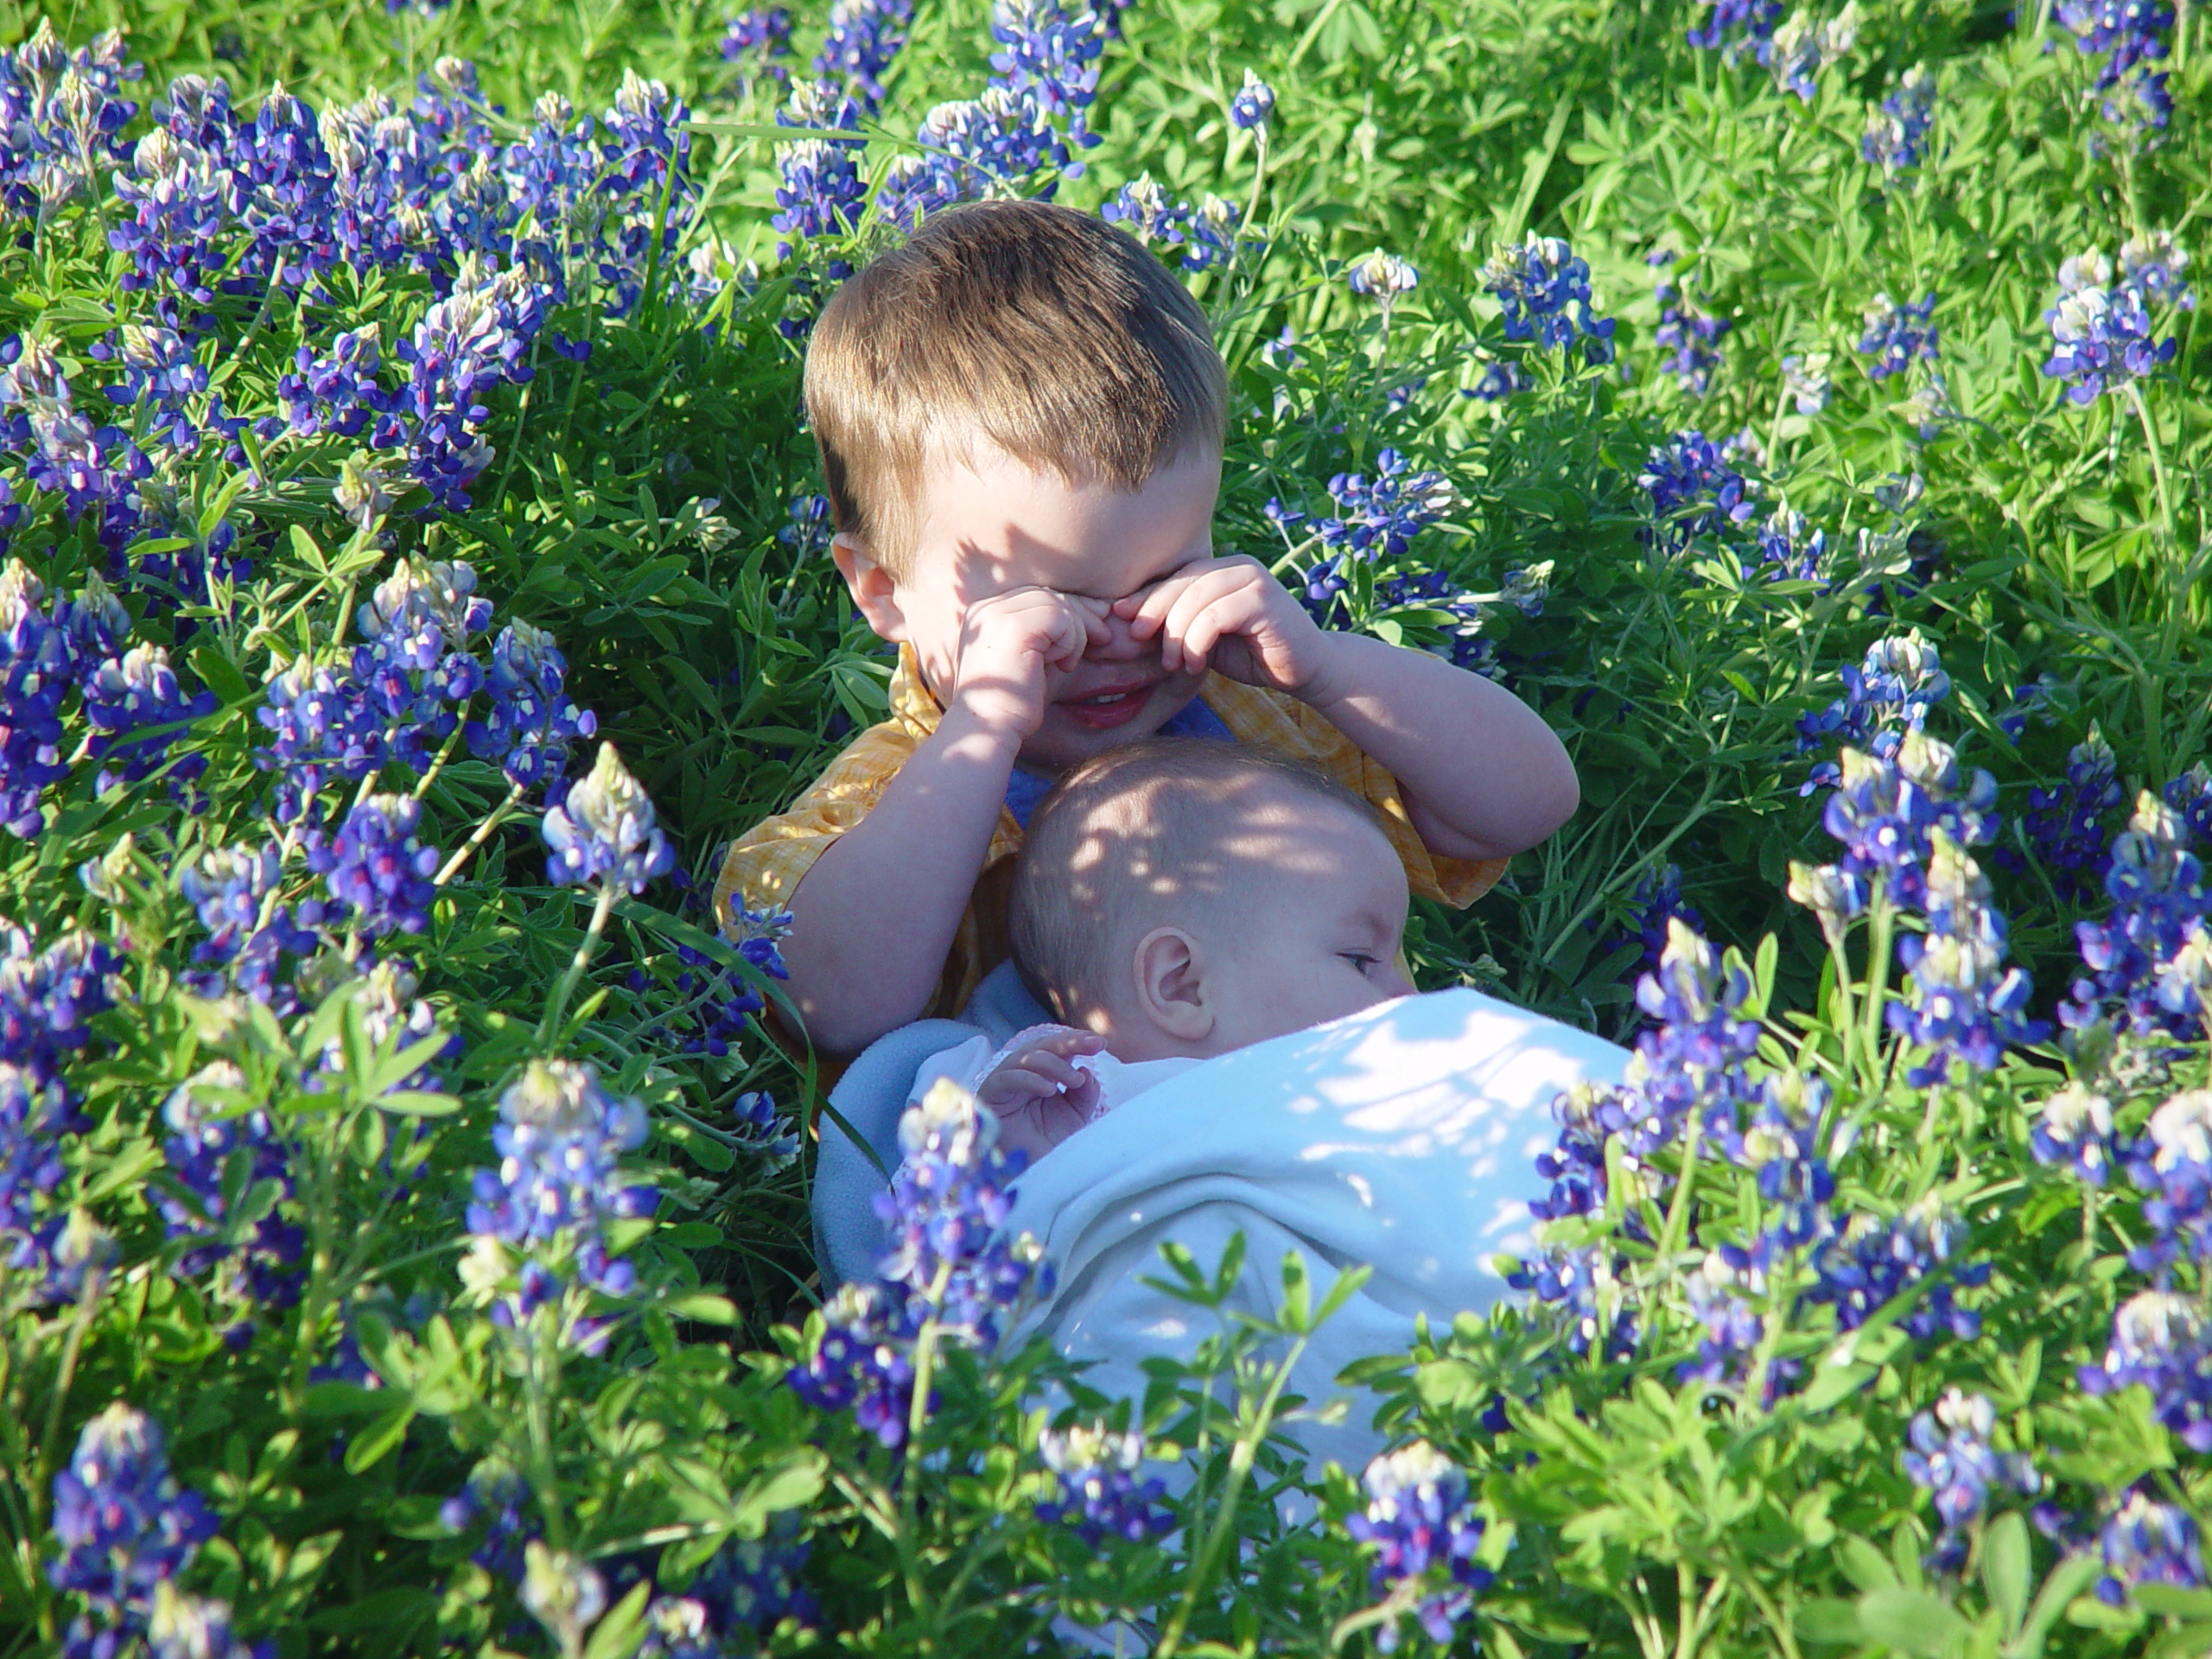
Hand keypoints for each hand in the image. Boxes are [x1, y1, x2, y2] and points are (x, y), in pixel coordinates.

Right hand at [947, 587, 1110, 738]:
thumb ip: (1052, 632)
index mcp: (983, 613)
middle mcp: (985, 608)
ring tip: (1068, 664)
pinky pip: (1060, 619)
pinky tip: (1063, 666)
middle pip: (1047, 595)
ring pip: (1057, 605)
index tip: (1096, 621)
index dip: (1069, 607)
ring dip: (1074, 636)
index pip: (1035, 595)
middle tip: (1103, 636)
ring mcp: (996, 614)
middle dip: (1081, 614)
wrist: (991, 728)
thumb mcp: (1036, 657)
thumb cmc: (1015, 702)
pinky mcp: (1014, 627)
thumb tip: (1095, 607)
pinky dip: (1070, 643)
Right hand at [977, 1029, 1106, 1160]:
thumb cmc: (1047, 1144)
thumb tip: (1085, 1070)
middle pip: (1040, 1046)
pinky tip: (1049, 1090)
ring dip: (1054, 1065)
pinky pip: (1007, 1078)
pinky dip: (1030, 1079)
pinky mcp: (989, 1096)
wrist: (1028, 1174)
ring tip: (1074, 1081)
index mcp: (1041, 1074)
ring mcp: (1004, 1083)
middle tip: (1092, 1045)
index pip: (1056, 1049)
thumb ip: (1084, 1092)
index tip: (1100, 1043)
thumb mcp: (1075, 1115)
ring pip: (1025, 1058)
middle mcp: (1021, 1074)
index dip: (1076, 1041)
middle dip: (1068, 1043)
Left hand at [1112, 555, 1330, 696]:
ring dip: (1176, 634)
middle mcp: (1238, 567)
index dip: (1145, 597)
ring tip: (1171, 662)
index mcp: (1223, 570)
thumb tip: (1127, 623)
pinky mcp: (1264, 600)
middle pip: (1181, 583)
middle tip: (1135, 640)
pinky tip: (1194, 664)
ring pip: (1195, 599)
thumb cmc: (1253, 655)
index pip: (1175, 577)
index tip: (1120, 619)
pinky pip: (1215, 616)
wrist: (1307, 671)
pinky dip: (1197, 642)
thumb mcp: (1206, 639)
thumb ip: (1179, 626)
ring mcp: (1254, 580)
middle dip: (1153, 612)